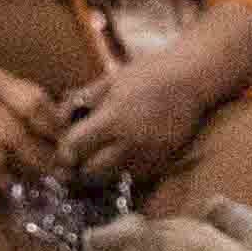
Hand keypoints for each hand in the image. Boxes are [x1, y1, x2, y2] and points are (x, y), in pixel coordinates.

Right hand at [0, 52, 70, 194]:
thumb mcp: (2, 83)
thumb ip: (29, 102)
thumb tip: (66, 132)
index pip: (31, 103)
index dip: (51, 126)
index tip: (65, 143)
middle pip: (15, 136)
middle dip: (41, 159)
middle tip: (59, 174)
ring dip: (17, 173)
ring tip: (32, 181)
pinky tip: (2, 180)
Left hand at [58, 48, 230, 185]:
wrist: (194, 79)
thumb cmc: (149, 72)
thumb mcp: (110, 80)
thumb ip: (82, 100)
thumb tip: (57, 119)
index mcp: (113, 118)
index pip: (75, 147)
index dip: (64, 151)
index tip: (62, 149)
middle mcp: (130, 142)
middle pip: (90, 172)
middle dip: (79, 168)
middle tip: (75, 161)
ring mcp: (148, 155)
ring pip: (112, 178)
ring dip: (100, 173)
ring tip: (96, 161)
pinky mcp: (163, 162)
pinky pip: (134, 176)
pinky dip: (122, 171)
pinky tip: (121, 156)